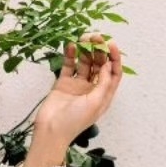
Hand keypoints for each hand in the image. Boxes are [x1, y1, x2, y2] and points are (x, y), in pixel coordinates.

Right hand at [25, 34, 123, 166]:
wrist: (51, 130)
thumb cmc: (75, 121)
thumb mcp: (96, 102)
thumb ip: (104, 83)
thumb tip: (109, 65)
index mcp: (103, 96)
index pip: (113, 74)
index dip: (114, 59)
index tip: (111, 44)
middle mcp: (92, 89)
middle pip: (100, 66)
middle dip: (99, 51)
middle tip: (96, 37)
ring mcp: (78, 86)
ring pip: (85, 63)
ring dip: (85, 50)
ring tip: (83, 38)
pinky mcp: (63, 83)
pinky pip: (69, 66)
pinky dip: (70, 55)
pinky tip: (71, 45)